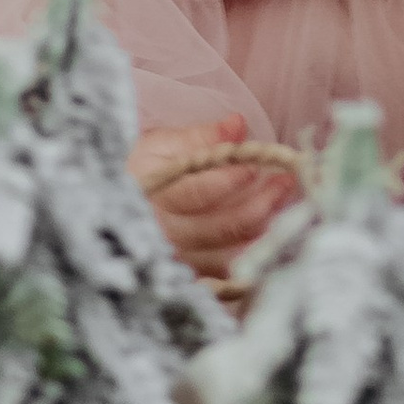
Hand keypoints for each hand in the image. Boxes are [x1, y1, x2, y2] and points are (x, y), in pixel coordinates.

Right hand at [129, 114, 296, 276]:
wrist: (118, 205)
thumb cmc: (142, 169)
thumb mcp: (160, 144)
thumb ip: (198, 137)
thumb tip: (236, 126)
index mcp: (150, 196)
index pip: (193, 193)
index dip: (227, 180)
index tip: (254, 165)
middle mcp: (163, 235)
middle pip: (218, 228)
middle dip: (259, 204)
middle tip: (285, 180)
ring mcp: (179, 261)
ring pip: (228, 254)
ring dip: (264, 229)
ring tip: (286, 202)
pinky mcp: (192, 276)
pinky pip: (228, 275)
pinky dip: (253, 257)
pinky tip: (275, 240)